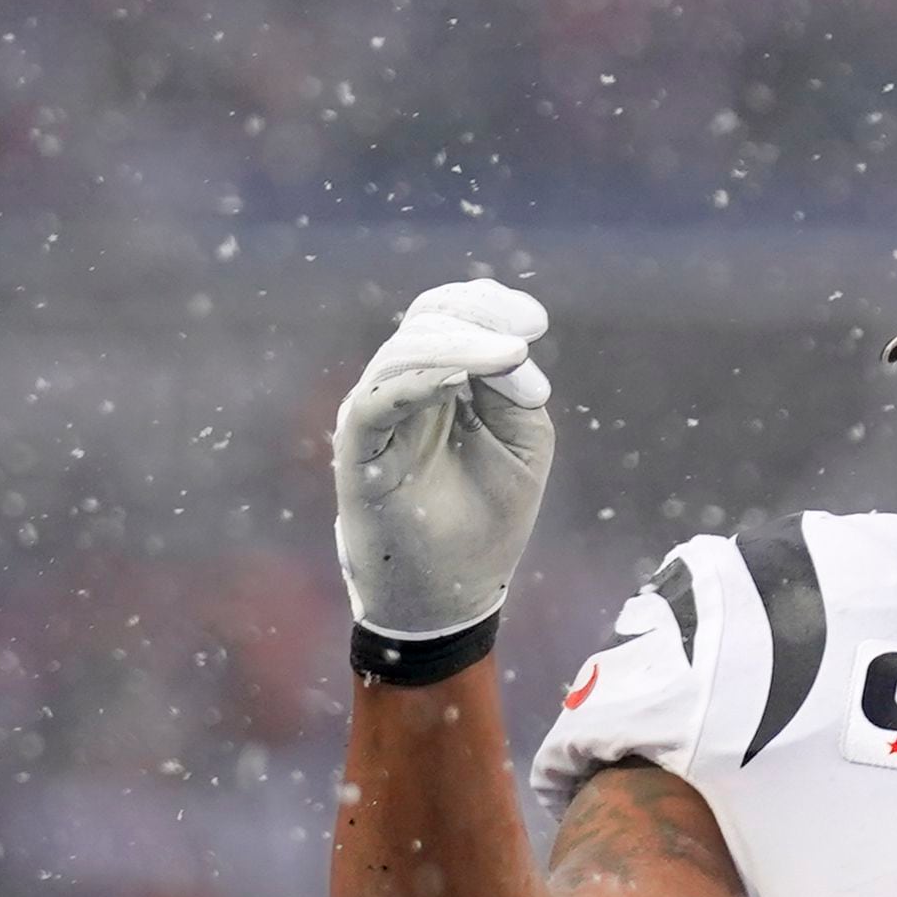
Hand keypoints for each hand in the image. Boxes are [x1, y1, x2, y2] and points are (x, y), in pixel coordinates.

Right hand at [334, 280, 555, 642]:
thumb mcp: (520, 443)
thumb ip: (514, 391)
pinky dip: (417, 380)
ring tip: (509, 354)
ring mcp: (377, 414)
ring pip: (402, 354)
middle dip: (477, 316)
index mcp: (441, 382)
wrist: (451, 590)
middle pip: (424, 322)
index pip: (450, 317)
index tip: (537, 320)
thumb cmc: (486, 517)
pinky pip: (378, 400)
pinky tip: (456, 379)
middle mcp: (403, 389)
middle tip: (527, 332)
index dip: (487, 305)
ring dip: (457, 346)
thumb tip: (511, 352)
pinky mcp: (359, 448)